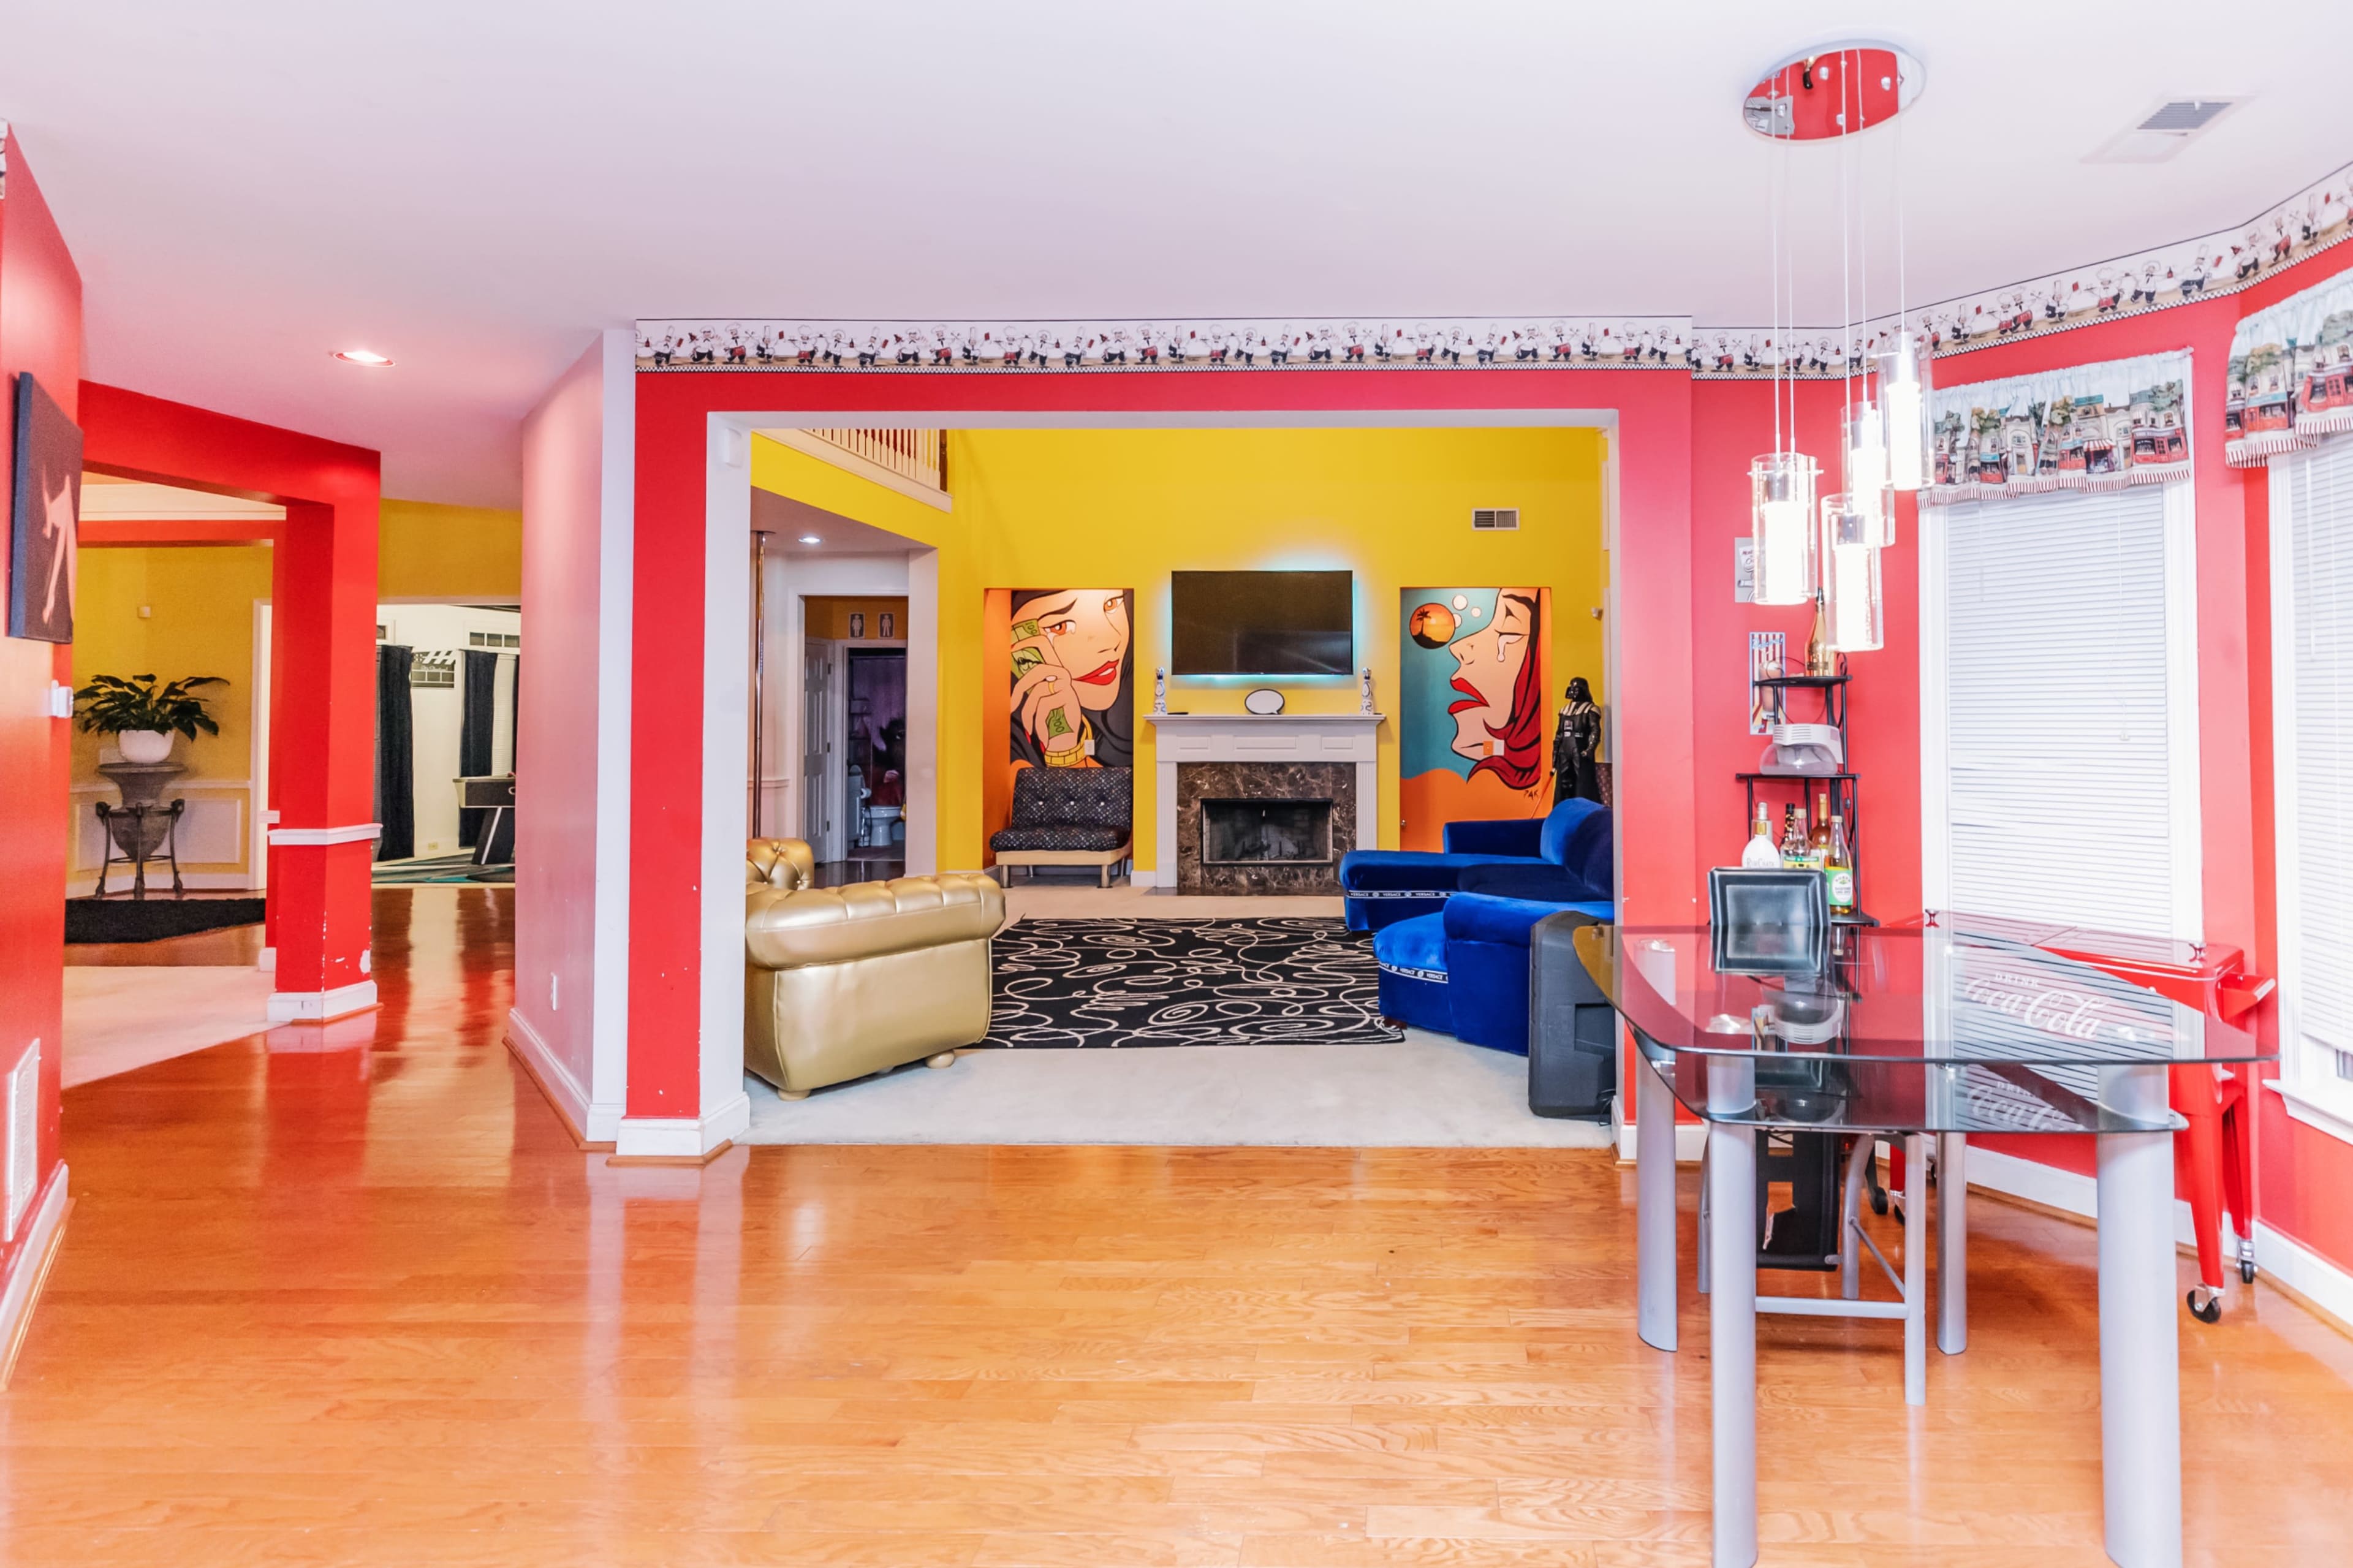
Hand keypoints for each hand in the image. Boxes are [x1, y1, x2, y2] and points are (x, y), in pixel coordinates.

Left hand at [1012, 635, 1084, 756]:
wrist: (1068, 740)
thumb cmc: (1051, 720)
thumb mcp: (1040, 703)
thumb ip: (1030, 691)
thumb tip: (1005, 687)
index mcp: (1054, 672)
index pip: (1041, 651)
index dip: (1028, 644)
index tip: (1012, 649)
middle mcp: (1062, 674)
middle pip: (1036, 672)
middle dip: (1020, 690)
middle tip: (1011, 708)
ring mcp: (1067, 684)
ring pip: (1037, 694)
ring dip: (1029, 716)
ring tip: (1030, 730)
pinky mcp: (1070, 696)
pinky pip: (1045, 706)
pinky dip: (1039, 724)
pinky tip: (1041, 735)